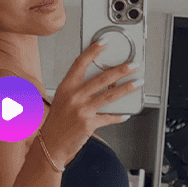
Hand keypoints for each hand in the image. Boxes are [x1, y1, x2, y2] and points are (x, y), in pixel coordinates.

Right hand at [39, 39, 140, 165]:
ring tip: (138, 83)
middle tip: (133, 65)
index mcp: (66, 86)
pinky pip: (108, 117)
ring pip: (109, 95)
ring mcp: (82, 110)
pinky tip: (125, 113)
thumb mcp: (63, 99)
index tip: (104, 43)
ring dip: (127, 88)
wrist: (50, 143)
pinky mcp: (89, 123)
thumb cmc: (57, 121)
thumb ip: (79, 88)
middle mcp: (74, 96)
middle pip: (102, 78)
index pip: (80, 63)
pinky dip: (118, 116)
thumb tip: (103, 81)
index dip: (93, 51)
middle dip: (121, 70)